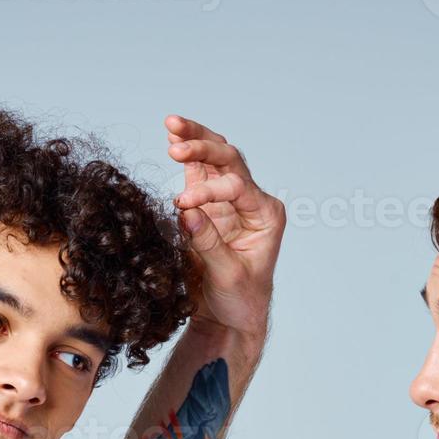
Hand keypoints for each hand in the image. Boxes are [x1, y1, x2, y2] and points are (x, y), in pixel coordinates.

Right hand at [166, 115, 284, 344]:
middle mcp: (251, 201)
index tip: (183, 205)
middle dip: (203, 148)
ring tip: (172, 123)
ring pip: (214, 158)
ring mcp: (229, 200)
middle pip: (229, 160)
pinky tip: (173, 134)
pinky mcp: (208, 205)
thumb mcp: (227, 275)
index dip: (209, 191)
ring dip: (194, 140)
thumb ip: (209, 243)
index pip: (237, 187)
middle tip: (176, 142)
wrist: (230, 316)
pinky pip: (197, 172)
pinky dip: (186, 154)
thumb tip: (187, 212)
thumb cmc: (240, 300)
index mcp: (266, 214)